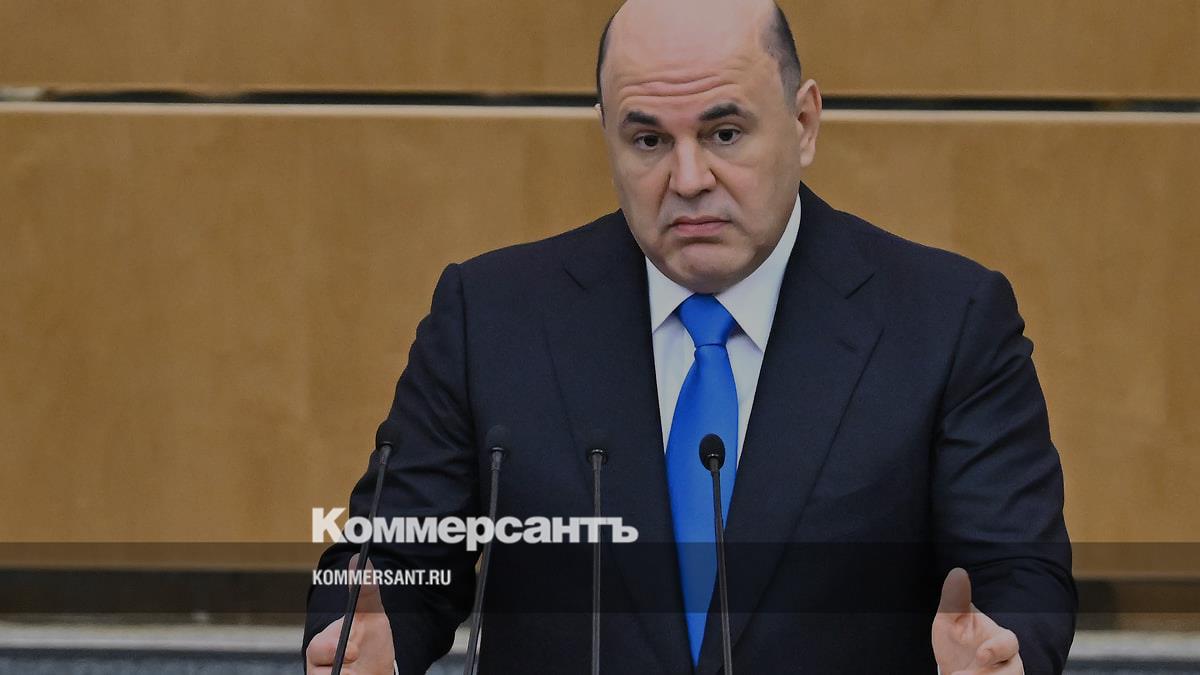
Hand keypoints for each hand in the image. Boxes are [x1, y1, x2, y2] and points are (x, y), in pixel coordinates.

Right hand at [306, 555, 395, 674]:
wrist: (378, 673)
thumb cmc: (371, 644)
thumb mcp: (371, 616)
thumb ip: (365, 590)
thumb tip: (358, 559)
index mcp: (321, 646)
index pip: (317, 649)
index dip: (331, 649)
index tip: (353, 649)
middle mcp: (318, 667)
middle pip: (319, 672)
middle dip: (342, 668)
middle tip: (357, 656)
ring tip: (359, 673)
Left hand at [932, 568, 1023, 673]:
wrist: (953, 666)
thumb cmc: (957, 640)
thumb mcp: (951, 619)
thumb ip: (955, 599)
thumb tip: (958, 572)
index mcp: (1000, 640)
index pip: (1008, 643)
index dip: (997, 649)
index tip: (980, 655)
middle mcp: (1007, 662)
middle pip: (1013, 671)